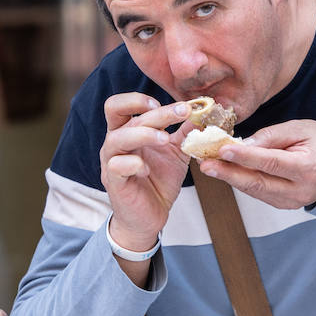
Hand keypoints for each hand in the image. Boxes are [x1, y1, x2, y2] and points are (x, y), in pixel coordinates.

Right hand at [100, 94, 194, 250]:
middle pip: (125, 117)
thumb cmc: (160, 179)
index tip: (164, 103)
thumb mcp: (177, 152)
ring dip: (144, 134)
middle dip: (157, 113)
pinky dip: (134, 164)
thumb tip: (204, 112)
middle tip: (184, 111)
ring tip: (166, 139)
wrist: (151, 215)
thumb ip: (186, 132)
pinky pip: (117, 166)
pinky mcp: (114, 181)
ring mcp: (111, 162)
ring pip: (117, 138)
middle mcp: (115, 143)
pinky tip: (147, 169)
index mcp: (127, 132)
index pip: (118, 105)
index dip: (137, 99)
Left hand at [198, 120, 315, 209]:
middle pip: (258, 182)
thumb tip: (243, 143)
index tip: (223, 149)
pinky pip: (259, 193)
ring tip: (211, 166)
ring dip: (231, 178)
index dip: (246, 157)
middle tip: (206, 165)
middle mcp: (300, 189)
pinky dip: (242, 182)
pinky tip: (228, 172)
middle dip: (229, 173)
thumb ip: (272, 136)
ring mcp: (293, 201)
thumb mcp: (301, 128)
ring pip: (255, 190)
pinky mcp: (285, 205)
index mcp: (308, 167)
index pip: (271, 162)